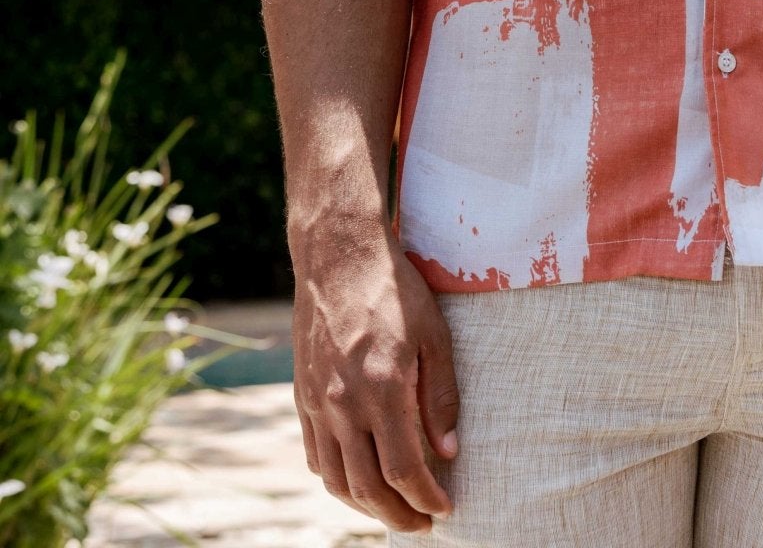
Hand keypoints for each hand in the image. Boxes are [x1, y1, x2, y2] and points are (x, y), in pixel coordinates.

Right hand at [291, 223, 458, 530]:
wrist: (338, 254)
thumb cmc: (394, 289)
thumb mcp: (434, 335)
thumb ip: (440, 397)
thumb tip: (447, 452)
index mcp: (381, 388)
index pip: (403, 470)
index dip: (426, 498)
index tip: (445, 508)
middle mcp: (344, 403)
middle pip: (367, 487)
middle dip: (398, 515)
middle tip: (423, 525)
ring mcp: (318, 401)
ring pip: (336, 479)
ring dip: (365, 506)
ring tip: (393, 511)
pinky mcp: (302, 395)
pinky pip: (315, 454)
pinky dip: (335, 479)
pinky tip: (357, 480)